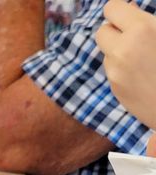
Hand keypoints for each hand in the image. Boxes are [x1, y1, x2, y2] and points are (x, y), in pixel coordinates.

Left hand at [96, 0, 155, 130]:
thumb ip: (148, 22)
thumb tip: (131, 10)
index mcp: (142, 30)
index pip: (112, 8)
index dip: (121, 10)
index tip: (129, 12)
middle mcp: (122, 50)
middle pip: (102, 31)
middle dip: (115, 30)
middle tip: (135, 34)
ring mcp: (115, 72)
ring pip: (107, 52)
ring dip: (119, 50)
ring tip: (144, 57)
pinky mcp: (115, 89)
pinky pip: (112, 71)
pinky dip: (122, 68)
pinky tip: (143, 74)